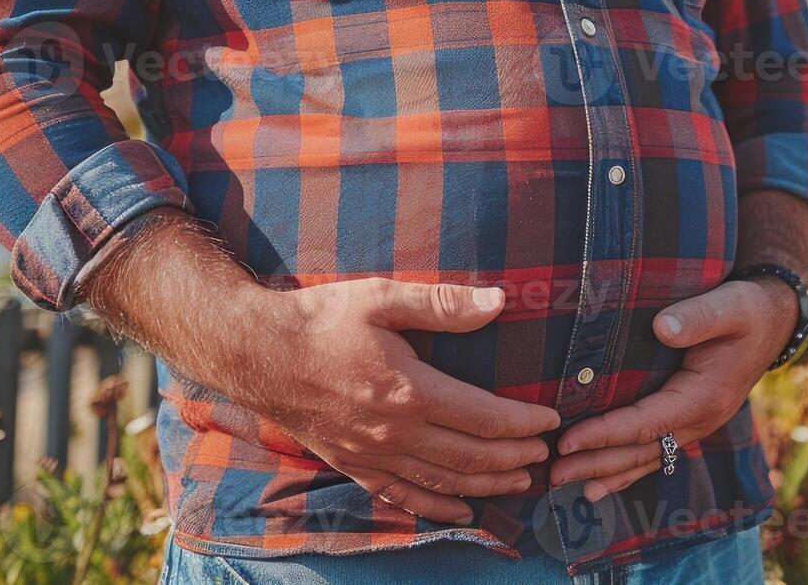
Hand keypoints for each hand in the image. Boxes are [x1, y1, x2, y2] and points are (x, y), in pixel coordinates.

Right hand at [80, 212, 559, 524]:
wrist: (255, 352)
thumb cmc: (319, 318)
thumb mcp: (382, 297)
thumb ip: (443, 304)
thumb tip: (500, 302)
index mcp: (409, 391)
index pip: (484, 416)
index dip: (524, 423)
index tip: (552, 419)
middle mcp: (394, 432)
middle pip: (471, 457)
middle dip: (516, 458)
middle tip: (547, 455)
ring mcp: (371, 454)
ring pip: (444, 482)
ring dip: (488, 485)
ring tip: (522, 481)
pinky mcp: (352, 464)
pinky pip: (403, 495)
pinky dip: (439, 507)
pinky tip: (463, 511)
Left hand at [549, 278, 796, 501]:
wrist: (772, 321)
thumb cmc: (746, 310)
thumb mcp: (729, 306)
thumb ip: (697, 317)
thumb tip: (662, 328)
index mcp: (704, 397)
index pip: (645, 423)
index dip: (606, 434)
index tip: (568, 440)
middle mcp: (699, 421)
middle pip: (640, 450)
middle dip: (595, 463)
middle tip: (552, 473)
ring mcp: (694, 426)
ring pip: (644, 458)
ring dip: (605, 473)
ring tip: (565, 486)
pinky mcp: (687, 422)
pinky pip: (653, 452)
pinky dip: (624, 470)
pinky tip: (599, 484)